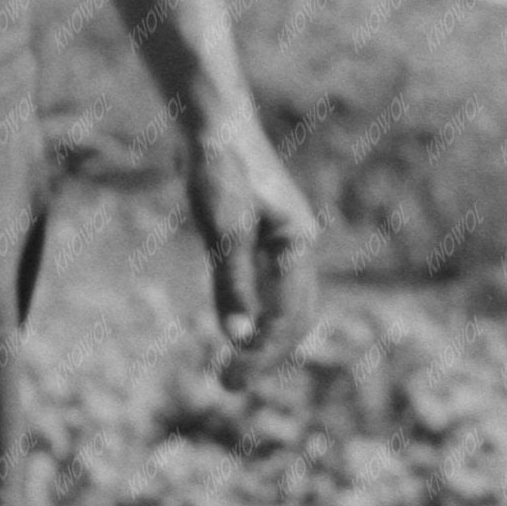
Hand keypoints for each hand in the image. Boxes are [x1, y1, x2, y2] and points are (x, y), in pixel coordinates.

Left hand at [182, 103, 318, 376]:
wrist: (208, 120)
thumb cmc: (217, 169)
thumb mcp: (222, 230)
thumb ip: (232, 286)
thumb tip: (239, 340)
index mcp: (297, 244)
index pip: (291, 316)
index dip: (265, 353)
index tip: (232, 377)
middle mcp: (297, 243)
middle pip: (294, 314)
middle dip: (267, 353)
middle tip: (229, 384)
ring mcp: (280, 237)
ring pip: (283, 300)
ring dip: (262, 336)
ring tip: (232, 368)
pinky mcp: (259, 230)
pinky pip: (266, 283)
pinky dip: (253, 311)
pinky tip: (232, 325)